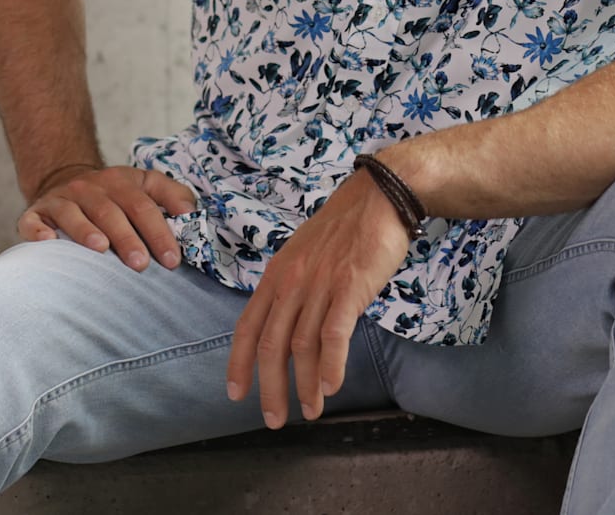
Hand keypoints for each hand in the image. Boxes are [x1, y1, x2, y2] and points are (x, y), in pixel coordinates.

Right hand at [18, 164, 197, 271]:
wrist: (66, 180)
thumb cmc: (115, 193)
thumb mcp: (145, 185)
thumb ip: (173, 195)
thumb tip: (192, 214)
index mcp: (121, 182)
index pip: (144, 206)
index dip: (159, 231)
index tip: (172, 260)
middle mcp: (91, 187)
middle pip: (111, 211)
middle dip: (127, 238)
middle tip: (141, 265)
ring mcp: (62, 199)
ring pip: (74, 214)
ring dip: (86, 231)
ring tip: (101, 250)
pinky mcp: (36, 213)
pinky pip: (34, 222)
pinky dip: (38, 232)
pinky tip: (48, 243)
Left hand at [226, 171, 408, 427]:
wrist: (378, 196)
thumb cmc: (345, 226)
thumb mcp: (305, 253)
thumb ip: (295, 287)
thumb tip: (291, 326)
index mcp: (277, 273)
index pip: (248, 326)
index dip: (238, 363)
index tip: (236, 394)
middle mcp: (292, 281)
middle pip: (271, 345)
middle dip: (270, 388)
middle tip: (275, 419)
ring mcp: (320, 284)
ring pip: (302, 346)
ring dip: (304, 386)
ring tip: (311, 410)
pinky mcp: (349, 287)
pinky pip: (334, 334)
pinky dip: (331, 365)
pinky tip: (331, 387)